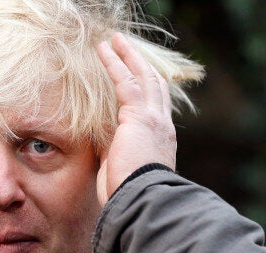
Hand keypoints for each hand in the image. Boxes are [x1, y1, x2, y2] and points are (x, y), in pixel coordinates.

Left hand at [96, 32, 176, 205]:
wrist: (141, 200)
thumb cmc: (130, 194)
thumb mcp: (123, 170)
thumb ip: (116, 152)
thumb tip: (104, 146)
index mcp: (160, 139)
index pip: (157, 106)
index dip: (149, 88)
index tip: (139, 75)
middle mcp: (161, 125)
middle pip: (155, 85)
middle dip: (140, 64)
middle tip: (127, 48)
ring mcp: (153, 118)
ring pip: (143, 77)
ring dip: (128, 56)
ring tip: (114, 40)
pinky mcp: (138, 116)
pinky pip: (126, 81)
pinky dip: (115, 63)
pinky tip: (104, 50)